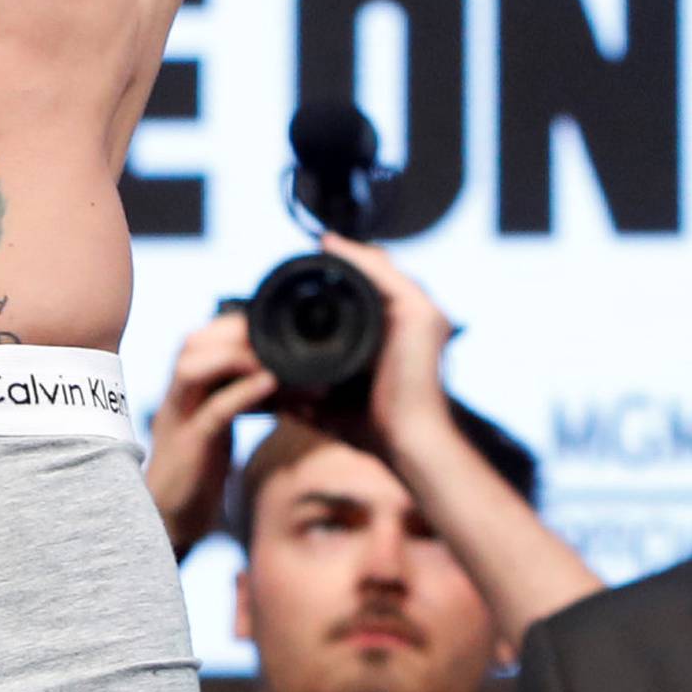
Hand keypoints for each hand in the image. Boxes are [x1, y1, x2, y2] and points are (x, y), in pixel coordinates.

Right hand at [144, 312, 277, 559]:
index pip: (198, 342)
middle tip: (272, 332)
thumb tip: (278, 381)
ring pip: (193, 367)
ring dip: (234, 353)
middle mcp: (176, 398)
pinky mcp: (190, 446)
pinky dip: (243, 391)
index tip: (268, 324)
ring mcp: (179, 419)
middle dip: (232, 331)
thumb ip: (232, 402)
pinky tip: (271, 382)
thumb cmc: (198, 476)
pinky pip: (214, 410)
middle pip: (192, 344)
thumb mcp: (215, 430)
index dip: (230, 327)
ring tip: (272, 355)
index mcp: (182, 393)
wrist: (170, 523)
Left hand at [317, 233, 455, 462]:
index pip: (374, 294)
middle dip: (346, 263)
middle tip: (310, 253)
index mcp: (402, 338)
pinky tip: (331, 249)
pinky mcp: (423, 315)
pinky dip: (357, 259)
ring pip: (382, 270)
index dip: (343, 279)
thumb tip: (267, 390)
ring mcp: (425, 315)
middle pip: (379, 277)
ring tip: (317, 247)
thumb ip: (304, 393)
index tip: (306, 273)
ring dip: (349, 256)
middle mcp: (417, 322)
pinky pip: (386, 274)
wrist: (408, 445)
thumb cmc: (377, 432)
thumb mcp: (332, 404)